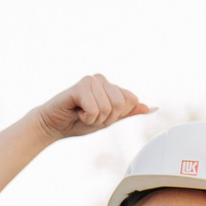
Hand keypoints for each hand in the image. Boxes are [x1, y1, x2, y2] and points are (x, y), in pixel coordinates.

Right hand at [33, 75, 149, 141]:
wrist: (54, 126)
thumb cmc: (79, 122)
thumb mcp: (109, 120)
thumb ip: (128, 113)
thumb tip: (151, 108)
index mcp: (111, 86)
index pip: (132, 100)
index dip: (117, 115)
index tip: (100, 115)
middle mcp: (102, 80)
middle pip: (121, 104)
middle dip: (106, 118)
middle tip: (89, 115)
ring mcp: (91, 80)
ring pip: (108, 107)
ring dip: (94, 118)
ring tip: (81, 113)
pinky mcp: (80, 86)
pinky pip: (95, 109)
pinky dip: (86, 117)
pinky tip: (76, 111)